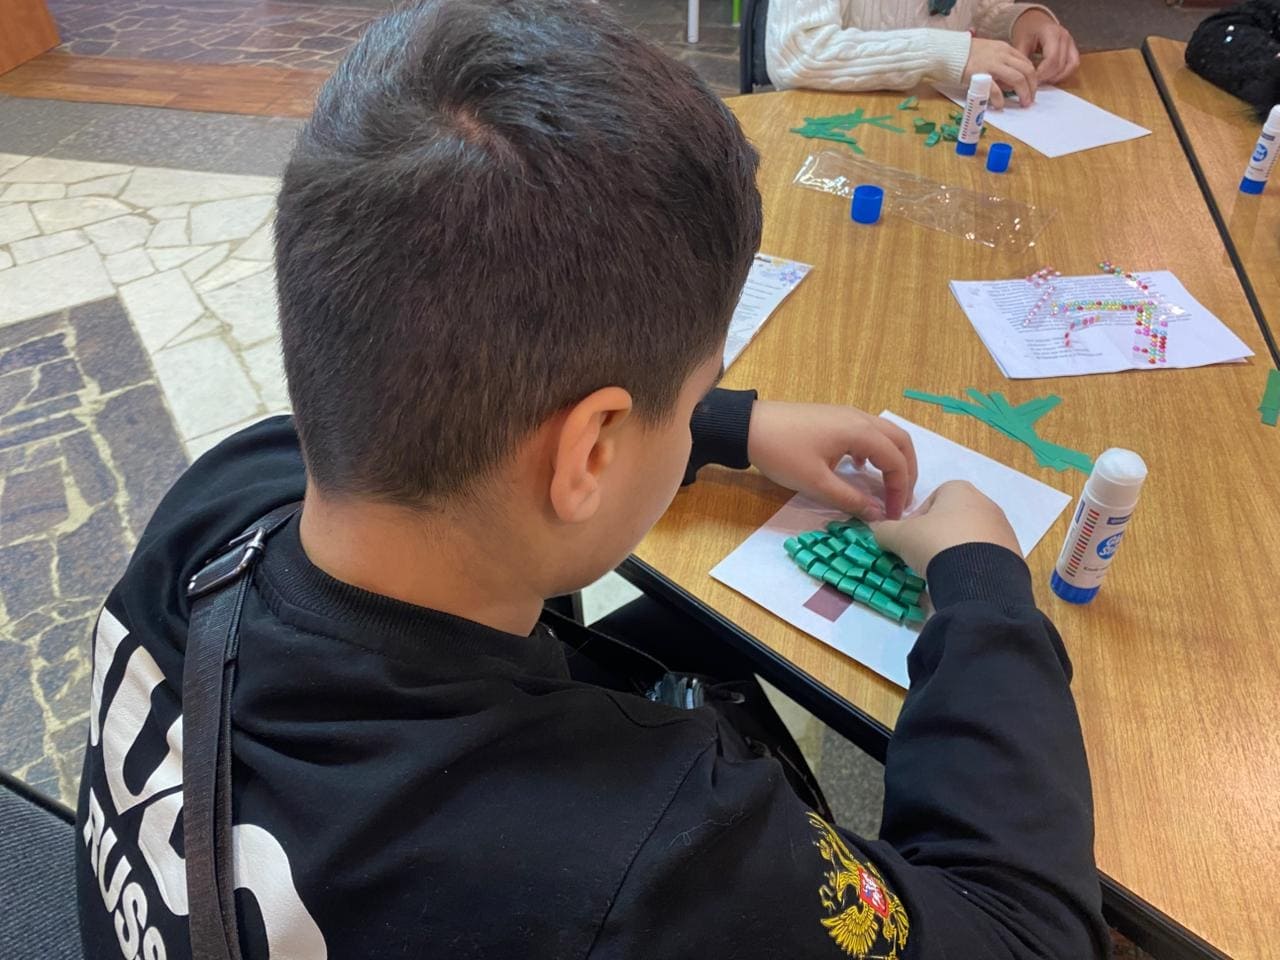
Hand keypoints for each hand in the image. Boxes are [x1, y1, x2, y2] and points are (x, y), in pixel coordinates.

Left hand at [746, 401, 916, 519]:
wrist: (748, 426)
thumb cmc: (782, 454)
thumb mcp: (817, 483)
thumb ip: (851, 499)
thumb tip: (878, 514)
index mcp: (860, 432)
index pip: (896, 461)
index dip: (900, 490)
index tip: (894, 515)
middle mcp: (860, 418)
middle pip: (899, 442)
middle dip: (906, 471)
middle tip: (902, 499)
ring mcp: (847, 414)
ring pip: (884, 435)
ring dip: (892, 459)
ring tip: (888, 487)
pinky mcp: (834, 417)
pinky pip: (866, 432)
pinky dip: (874, 451)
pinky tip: (860, 468)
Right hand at [868, 480, 1017, 575]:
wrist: (978, 576)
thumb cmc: (935, 543)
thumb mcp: (899, 536)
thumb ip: (884, 530)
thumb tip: (877, 530)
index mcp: (959, 489)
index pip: (932, 499)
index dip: (916, 519)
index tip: (909, 539)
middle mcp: (985, 502)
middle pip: (953, 517)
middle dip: (937, 535)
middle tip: (924, 556)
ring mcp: (1003, 528)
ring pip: (970, 537)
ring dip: (956, 550)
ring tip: (943, 570)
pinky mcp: (1013, 552)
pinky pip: (986, 555)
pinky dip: (973, 564)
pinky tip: (962, 578)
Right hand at [964, 38, 1036, 107]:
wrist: (947, 52)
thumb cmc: (966, 55)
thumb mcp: (989, 52)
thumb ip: (1001, 63)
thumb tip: (1010, 82)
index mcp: (1005, 49)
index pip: (1026, 63)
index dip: (1032, 78)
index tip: (1031, 89)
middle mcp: (1002, 55)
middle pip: (1026, 71)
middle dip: (1032, 87)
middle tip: (1029, 100)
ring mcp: (992, 64)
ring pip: (1017, 78)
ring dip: (1023, 93)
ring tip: (1022, 104)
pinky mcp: (980, 75)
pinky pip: (996, 89)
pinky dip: (1000, 99)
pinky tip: (1000, 105)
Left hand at [1010, 10, 1079, 84]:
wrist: (1034, 21)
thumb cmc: (1026, 30)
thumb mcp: (1019, 42)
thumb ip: (1021, 59)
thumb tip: (1020, 78)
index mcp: (1051, 32)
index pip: (1051, 59)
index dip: (1042, 74)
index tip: (1031, 81)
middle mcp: (1064, 37)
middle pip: (1060, 65)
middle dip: (1047, 78)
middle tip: (1034, 84)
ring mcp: (1071, 42)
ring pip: (1070, 66)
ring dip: (1056, 78)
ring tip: (1042, 82)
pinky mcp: (1072, 48)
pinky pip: (1073, 65)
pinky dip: (1063, 74)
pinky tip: (1050, 78)